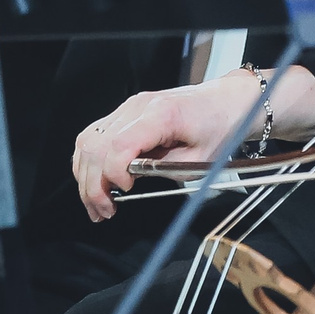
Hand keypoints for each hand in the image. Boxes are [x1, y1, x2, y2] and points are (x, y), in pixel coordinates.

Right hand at [70, 66, 296, 221]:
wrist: (229, 101)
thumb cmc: (220, 128)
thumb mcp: (200, 159)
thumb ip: (164, 170)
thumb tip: (132, 181)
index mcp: (161, 115)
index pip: (119, 145)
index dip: (114, 174)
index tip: (123, 193)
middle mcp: (138, 106)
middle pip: (96, 145)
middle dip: (93, 185)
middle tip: (103, 211)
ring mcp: (129, 107)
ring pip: (88, 141)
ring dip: (86, 176)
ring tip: (97, 204)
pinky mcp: (125, 112)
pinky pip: (94, 136)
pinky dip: (89, 161)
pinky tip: (95, 182)